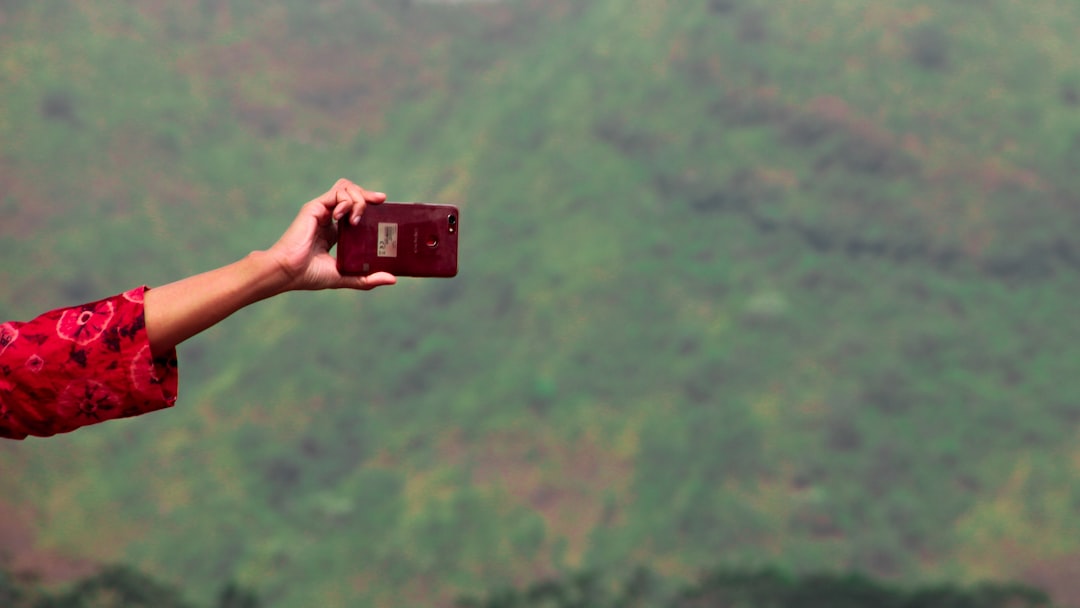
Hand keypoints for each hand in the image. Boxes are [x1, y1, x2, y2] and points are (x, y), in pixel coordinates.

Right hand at [266, 178, 397, 291]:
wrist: (288, 272)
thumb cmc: (310, 276)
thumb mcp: (344, 276)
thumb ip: (366, 278)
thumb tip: (392, 279)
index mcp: (335, 231)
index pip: (355, 208)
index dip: (369, 204)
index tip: (384, 208)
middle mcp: (329, 217)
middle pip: (352, 192)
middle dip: (368, 194)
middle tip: (380, 202)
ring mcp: (322, 211)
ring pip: (346, 188)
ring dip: (359, 198)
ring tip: (358, 219)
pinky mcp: (315, 207)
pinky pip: (336, 193)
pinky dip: (347, 201)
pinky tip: (347, 219)